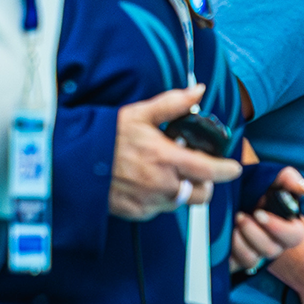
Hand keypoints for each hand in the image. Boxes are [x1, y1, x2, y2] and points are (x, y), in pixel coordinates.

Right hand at [108, 85, 242, 219]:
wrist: (69, 162)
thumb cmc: (104, 137)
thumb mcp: (139, 114)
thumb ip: (173, 104)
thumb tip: (199, 91)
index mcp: (166, 159)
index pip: (209, 171)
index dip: (226, 170)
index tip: (233, 168)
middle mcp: (160, 185)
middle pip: (201, 193)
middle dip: (205, 183)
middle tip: (196, 170)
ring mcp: (147, 201)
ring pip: (180, 203)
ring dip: (182, 191)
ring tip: (168, 175)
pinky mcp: (135, 212)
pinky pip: (158, 210)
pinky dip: (160, 200)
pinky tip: (148, 184)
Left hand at [229, 167, 303, 274]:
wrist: (238, 196)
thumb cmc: (261, 188)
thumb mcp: (276, 179)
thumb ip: (291, 180)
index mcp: (290, 228)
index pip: (294, 237)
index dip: (277, 228)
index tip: (259, 213)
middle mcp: (275, 245)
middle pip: (271, 250)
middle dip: (253, 233)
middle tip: (240, 216)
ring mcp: (257, 254)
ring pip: (252, 259)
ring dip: (240, 243)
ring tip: (233, 225)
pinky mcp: (237, 260)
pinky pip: (234, 265)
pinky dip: (228, 253)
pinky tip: (225, 236)